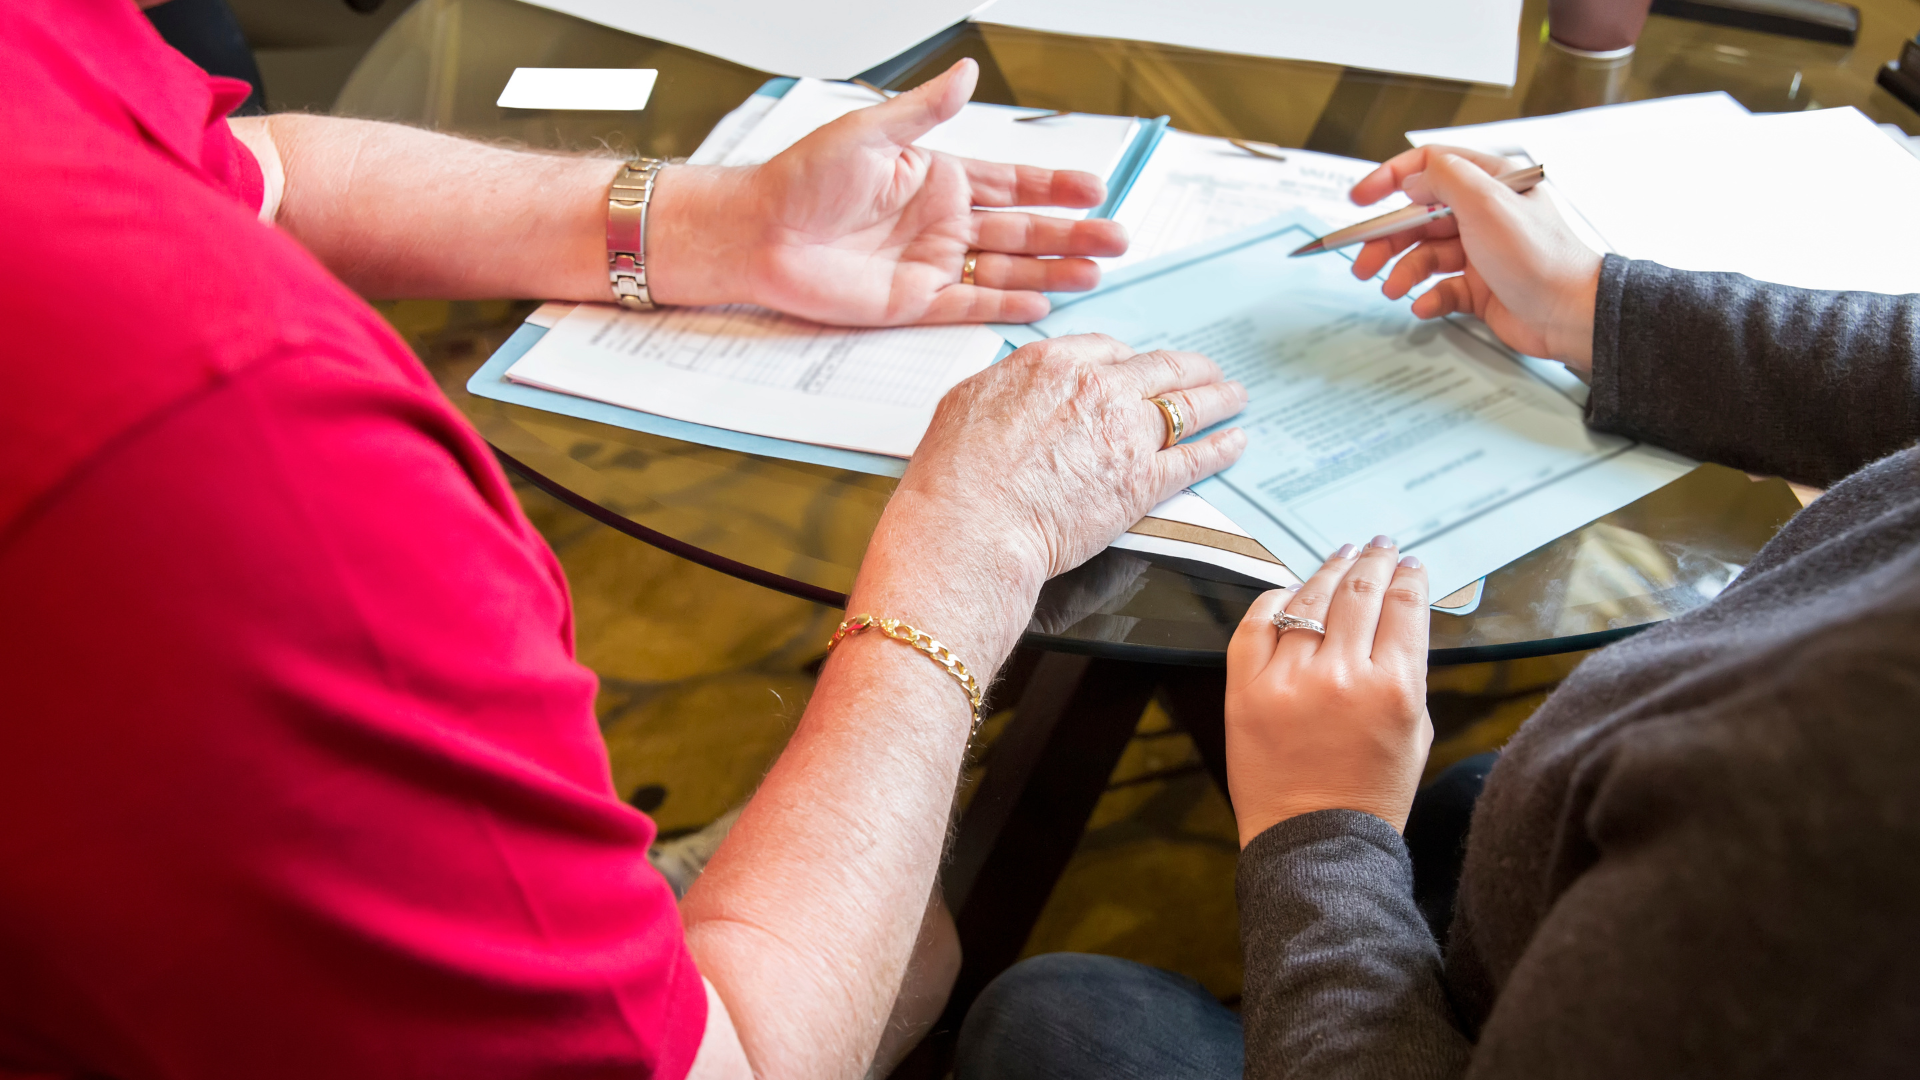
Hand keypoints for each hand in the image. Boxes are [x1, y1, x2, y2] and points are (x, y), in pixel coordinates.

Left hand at [651, 60, 1125, 325]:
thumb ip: (925, 111)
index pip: (1011, 183)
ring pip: (1006, 269)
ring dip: (1052, 271)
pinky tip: (1043, 303)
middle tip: (1117, 239)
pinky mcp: (913, 302)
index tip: (1096, 189)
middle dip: (1071, 234)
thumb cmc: (801, 179)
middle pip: (1022, 229)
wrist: (759, 233)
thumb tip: (966, 72)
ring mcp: (931, 264)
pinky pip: (970, 305)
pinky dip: (1005, 306)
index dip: (1055, 186)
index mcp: (936, 177)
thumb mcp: (869, 133)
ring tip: (1096, 273)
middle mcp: (940, 222)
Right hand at [852, 336, 1247, 667]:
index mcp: (1052, 364)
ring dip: (1218, 398)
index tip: (1139, 366)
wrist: (973, 525)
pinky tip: (1234, 442)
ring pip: (1187, 406)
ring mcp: (1126, 434)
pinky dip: (1220, 449)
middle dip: (1189, 368)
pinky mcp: (1143, 481)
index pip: (1107, 348)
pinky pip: (1194, 458)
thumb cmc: (955, 475)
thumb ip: (1006, 386)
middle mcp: (1097, 389)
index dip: (1130, 358)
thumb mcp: (967, 402)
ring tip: (1235, 396)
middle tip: (1207, 370)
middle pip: (1159, 368)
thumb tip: (1018, 386)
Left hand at [1224, 538, 1431, 843]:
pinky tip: (1290, 590)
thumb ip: (1407, 674)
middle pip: (1359, 592)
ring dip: (1329, 570)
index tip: (1408, 563)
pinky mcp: (1246, 690)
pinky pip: (1257, 623)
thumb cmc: (1370, 794)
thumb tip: (1397, 621)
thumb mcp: (1416, 732)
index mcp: (1393, 688)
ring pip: (1309, 599)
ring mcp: (1288, 680)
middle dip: (1373, 560)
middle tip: (1378, 545)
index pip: (1404, 606)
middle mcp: (1342, 676)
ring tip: (1341, 555)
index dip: (1408, 576)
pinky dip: (1275, 600)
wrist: (1314, 842)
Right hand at [1347, 146, 1603, 372]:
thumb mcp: (1487, 203)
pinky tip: (1424, 305)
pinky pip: (1440, 288)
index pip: (1430, 167)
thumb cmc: (1540, 257)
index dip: (1389, 179)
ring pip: (1424, 255)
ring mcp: (1480, 251)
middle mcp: (1483, 214)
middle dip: (1386, 240)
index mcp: (1489, 182)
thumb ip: (1445, 178)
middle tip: (1363, 262)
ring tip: (1393, 289)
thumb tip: (1413, 177)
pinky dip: (1427, 297)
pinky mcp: (1479, 287)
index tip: (1359, 198)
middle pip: (1417, 218)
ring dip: (1402, 272)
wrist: (1569, 314)